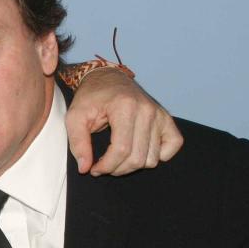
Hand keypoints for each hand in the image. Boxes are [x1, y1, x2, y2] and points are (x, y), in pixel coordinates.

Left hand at [65, 68, 182, 175]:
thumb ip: (78, 142)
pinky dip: (159, 155)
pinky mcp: (166, 118)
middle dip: (117, 169)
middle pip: (138, 158)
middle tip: (104, 166)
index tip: (94, 169)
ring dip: (134, 166)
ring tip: (118, 158)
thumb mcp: (75, 116)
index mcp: (125, 107)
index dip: (106, 166)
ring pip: (153, 158)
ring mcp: (159, 114)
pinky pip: (173, 145)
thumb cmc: (91, 97)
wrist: (107, 78)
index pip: (121, 150)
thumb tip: (85, 168)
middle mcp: (147, 110)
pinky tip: (140, 151)